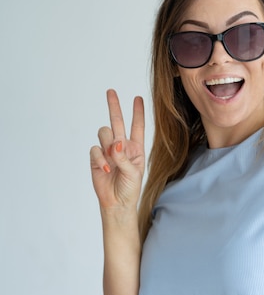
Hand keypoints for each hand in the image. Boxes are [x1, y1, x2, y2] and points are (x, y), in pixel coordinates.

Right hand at [90, 89, 144, 210]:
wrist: (117, 203)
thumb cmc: (130, 188)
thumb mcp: (133, 173)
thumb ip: (124, 157)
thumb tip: (116, 143)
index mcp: (136, 148)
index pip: (137, 126)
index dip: (138, 112)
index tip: (138, 98)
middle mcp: (122, 146)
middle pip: (117, 122)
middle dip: (114, 106)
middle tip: (111, 91)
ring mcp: (108, 151)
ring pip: (104, 134)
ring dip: (108, 144)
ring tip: (112, 160)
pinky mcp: (96, 159)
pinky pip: (95, 149)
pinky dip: (100, 158)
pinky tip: (105, 169)